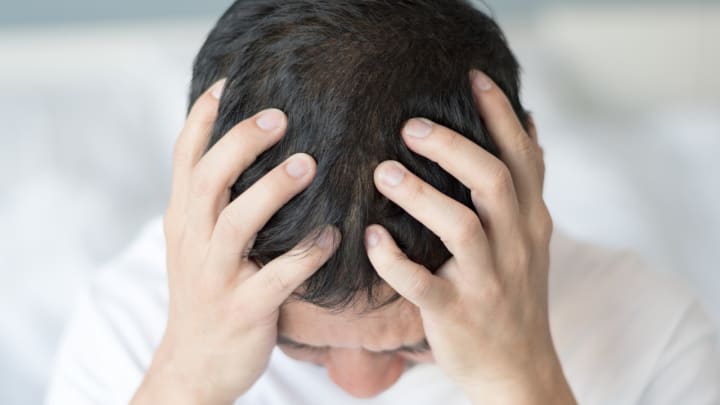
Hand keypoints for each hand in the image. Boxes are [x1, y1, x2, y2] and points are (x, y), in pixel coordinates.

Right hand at [131, 80, 339, 404]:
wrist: (194, 365)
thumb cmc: (205, 294)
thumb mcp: (195, 245)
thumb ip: (211, 202)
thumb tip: (241, 152)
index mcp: (182, 221)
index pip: (184, 160)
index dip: (202, 119)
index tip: (228, 85)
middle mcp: (193, 242)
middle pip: (209, 179)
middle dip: (242, 143)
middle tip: (279, 118)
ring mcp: (215, 277)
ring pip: (238, 223)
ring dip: (274, 190)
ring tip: (309, 165)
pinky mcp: (243, 310)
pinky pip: (278, 277)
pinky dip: (307, 253)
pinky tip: (332, 234)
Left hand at [364, 71, 575, 403]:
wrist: (518, 369)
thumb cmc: (515, 294)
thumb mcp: (532, 238)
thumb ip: (526, 185)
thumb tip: (529, 124)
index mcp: (531, 222)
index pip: (522, 157)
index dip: (500, 115)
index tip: (474, 77)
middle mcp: (515, 246)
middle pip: (491, 180)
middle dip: (451, 146)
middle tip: (410, 126)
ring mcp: (487, 281)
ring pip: (460, 226)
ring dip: (418, 194)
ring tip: (382, 172)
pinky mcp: (456, 314)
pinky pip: (421, 282)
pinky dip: (393, 258)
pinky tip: (372, 236)